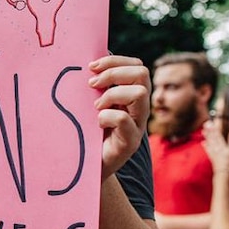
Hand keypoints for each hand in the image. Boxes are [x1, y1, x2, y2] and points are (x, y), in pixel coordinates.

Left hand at [88, 55, 149, 179]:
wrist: (85, 167)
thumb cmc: (86, 133)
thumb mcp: (88, 105)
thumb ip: (94, 87)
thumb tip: (86, 63)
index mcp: (130, 95)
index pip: (136, 66)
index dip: (115, 61)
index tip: (91, 66)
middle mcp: (139, 108)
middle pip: (142, 73)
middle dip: (114, 72)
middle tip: (92, 84)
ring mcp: (137, 125)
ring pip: (140, 93)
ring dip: (112, 94)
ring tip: (95, 106)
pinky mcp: (130, 142)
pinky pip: (123, 119)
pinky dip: (106, 116)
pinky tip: (96, 123)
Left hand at [203, 120, 228, 175]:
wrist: (224, 173)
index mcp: (221, 145)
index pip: (218, 134)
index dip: (215, 128)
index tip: (212, 122)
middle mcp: (216, 148)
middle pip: (212, 137)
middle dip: (209, 130)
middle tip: (206, 123)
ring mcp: (213, 153)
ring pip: (209, 142)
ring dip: (206, 136)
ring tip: (203, 130)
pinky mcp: (213, 157)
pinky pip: (208, 150)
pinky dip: (206, 146)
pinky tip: (203, 143)